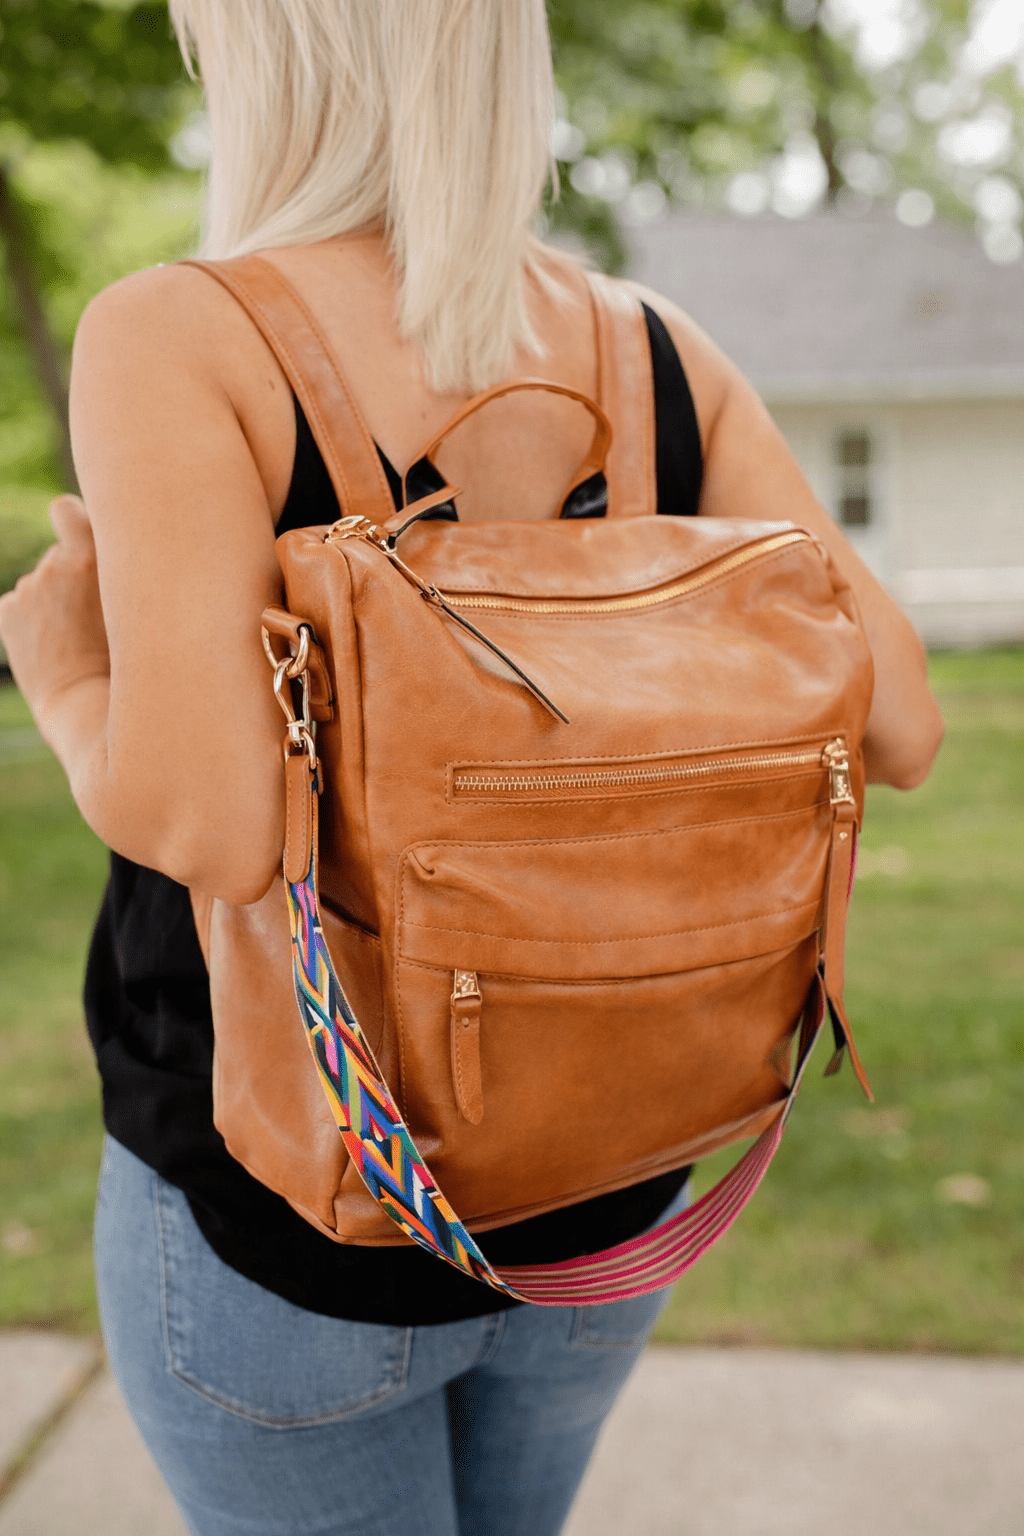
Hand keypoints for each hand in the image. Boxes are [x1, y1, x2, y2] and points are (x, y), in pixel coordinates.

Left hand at [0, 495, 109, 744]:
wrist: (83, 703)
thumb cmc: (127, 658)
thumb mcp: (139, 608)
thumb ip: (127, 570)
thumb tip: (125, 544)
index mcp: (88, 558)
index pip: (65, 509)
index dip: (73, 518)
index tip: (83, 534)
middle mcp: (51, 566)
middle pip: (61, 556)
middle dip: (74, 576)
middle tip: (94, 614)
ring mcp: (25, 589)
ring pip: (45, 583)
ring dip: (56, 600)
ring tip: (76, 637)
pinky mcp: (7, 610)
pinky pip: (24, 603)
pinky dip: (35, 618)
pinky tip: (54, 644)